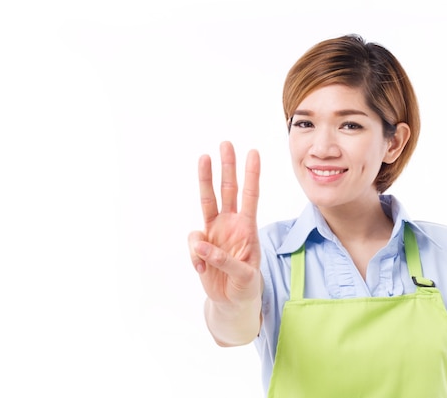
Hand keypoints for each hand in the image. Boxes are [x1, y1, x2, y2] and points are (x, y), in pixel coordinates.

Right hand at [188, 141, 261, 306]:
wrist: (232, 301)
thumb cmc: (246, 285)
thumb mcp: (245, 276)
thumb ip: (225, 261)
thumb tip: (201, 246)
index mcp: (247, 228)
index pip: (251, 196)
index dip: (252, 175)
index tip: (253, 153)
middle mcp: (230, 224)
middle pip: (228, 189)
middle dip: (227, 166)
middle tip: (226, 144)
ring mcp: (214, 232)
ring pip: (207, 201)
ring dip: (205, 180)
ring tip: (203, 159)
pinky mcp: (200, 245)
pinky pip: (193, 242)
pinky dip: (195, 255)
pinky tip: (202, 269)